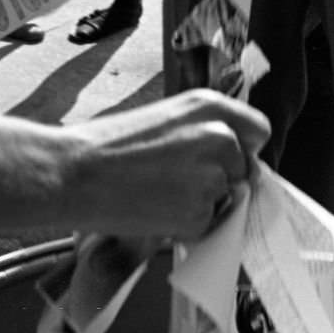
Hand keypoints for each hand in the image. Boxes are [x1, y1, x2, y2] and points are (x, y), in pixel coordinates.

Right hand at [69, 89, 270, 240]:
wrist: (75, 174)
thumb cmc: (105, 146)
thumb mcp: (163, 118)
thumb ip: (202, 131)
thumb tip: (228, 158)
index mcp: (210, 106)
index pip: (258, 131)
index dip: (241, 149)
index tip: (225, 161)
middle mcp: (220, 137)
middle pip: (243, 170)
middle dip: (219, 181)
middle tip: (175, 183)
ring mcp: (213, 177)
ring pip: (224, 200)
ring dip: (200, 204)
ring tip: (157, 195)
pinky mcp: (200, 213)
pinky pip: (206, 225)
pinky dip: (185, 226)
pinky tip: (153, 211)